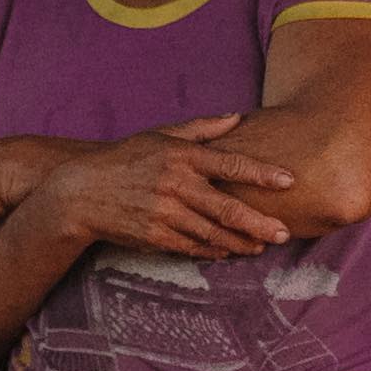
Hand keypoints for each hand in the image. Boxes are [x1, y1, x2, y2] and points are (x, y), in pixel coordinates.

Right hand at [41, 119, 293, 259]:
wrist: (81, 192)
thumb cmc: (125, 159)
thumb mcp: (160, 135)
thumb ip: (201, 129)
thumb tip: (237, 117)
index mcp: (181, 156)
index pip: (230, 164)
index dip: (261, 173)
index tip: (288, 180)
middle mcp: (175, 185)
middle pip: (227, 208)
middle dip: (259, 223)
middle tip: (284, 233)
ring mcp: (165, 213)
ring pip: (212, 233)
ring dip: (240, 243)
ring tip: (261, 246)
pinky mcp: (154, 236)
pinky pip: (191, 247)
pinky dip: (213, 251)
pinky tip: (229, 252)